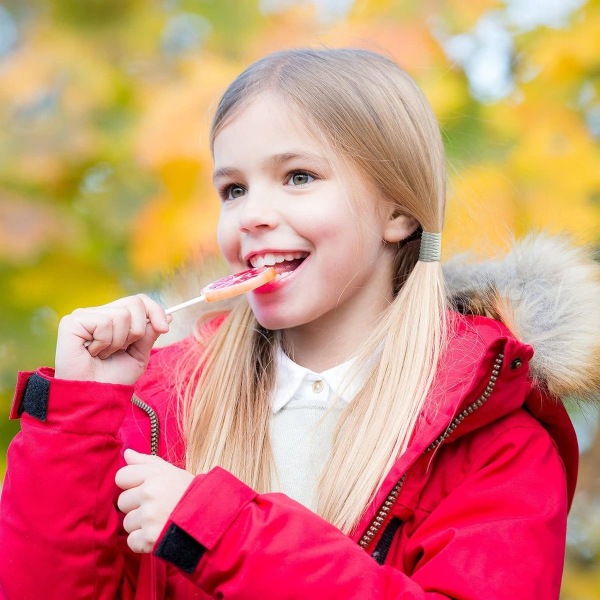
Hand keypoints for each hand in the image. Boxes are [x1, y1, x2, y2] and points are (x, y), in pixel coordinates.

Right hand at [55, 294, 170, 384]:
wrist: (94, 396)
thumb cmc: (114, 378)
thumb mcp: (139, 355)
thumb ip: (150, 334)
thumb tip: (168, 316)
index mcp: (114, 318)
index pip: (139, 301)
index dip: (155, 311)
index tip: (165, 328)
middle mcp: (99, 313)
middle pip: (135, 302)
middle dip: (138, 330)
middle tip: (123, 349)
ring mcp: (84, 315)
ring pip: (122, 315)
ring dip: (119, 342)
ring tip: (104, 354)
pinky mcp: (72, 322)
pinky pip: (104, 323)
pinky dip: (105, 342)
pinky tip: (93, 352)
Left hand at [115, 449, 193, 553]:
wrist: (210, 517)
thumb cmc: (189, 492)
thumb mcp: (171, 471)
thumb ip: (146, 461)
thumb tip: (126, 453)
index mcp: (153, 475)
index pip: (121, 477)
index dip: (131, 484)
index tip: (145, 489)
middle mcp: (149, 494)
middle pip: (122, 502)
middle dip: (136, 505)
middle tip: (156, 506)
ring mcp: (148, 517)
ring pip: (127, 522)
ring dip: (140, 524)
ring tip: (160, 520)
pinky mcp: (149, 538)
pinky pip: (132, 541)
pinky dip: (143, 541)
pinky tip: (158, 534)